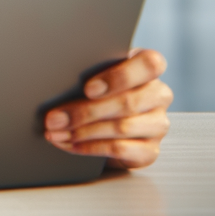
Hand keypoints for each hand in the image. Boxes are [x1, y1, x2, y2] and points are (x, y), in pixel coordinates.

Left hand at [42, 48, 170, 169]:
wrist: (108, 127)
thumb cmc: (101, 92)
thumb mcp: (97, 76)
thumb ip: (90, 72)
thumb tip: (59, 81)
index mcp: (148, 68)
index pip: (149, 64)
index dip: (120, 77)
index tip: (88, 89)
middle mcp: (159, 95)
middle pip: (128, 102)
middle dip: (86, 111)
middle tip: (55, 117)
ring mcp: (158, 124)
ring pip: (122, 127)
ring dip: (83, 131)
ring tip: (57, 132)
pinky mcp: (150, 151)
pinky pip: (120, 149)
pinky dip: (90, 147)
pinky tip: (71, 144)